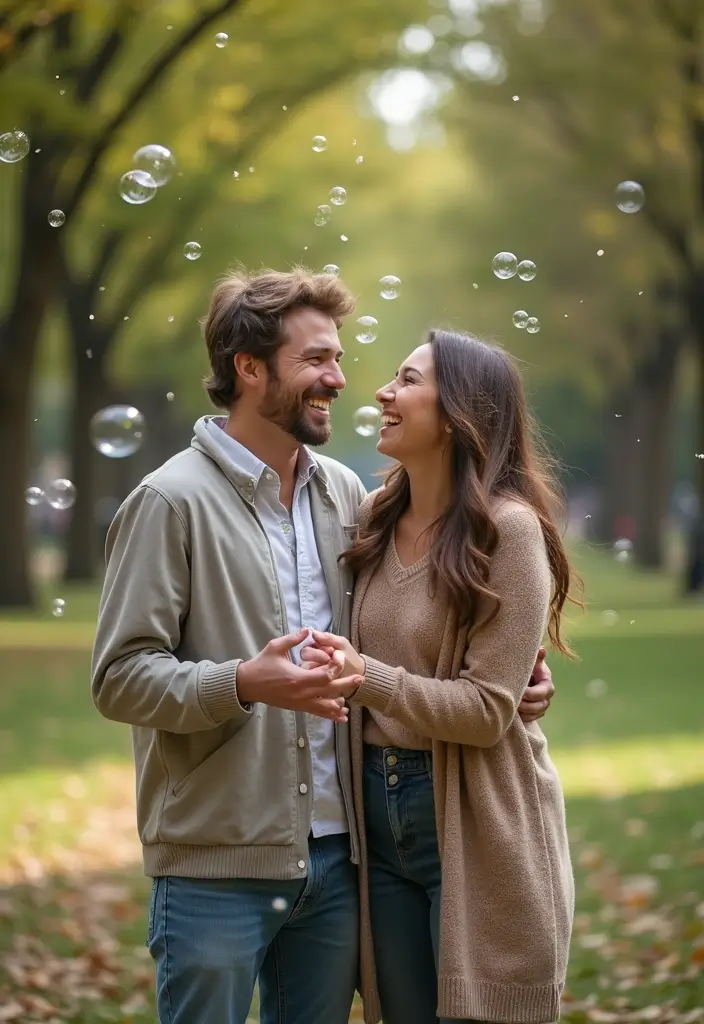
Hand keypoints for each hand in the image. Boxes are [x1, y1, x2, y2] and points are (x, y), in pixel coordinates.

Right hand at [236, 628, 361, 721]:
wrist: (248, 685)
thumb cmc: (261, 664)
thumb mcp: (276, 647)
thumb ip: (294, 639)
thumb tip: (309, 630)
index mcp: (298, 678)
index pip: (326, 675)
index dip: (336, 665)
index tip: (338, 655)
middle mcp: (302, 693)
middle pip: (331, 692)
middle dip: (347, 684)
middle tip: (360, 678)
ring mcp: (300, 703)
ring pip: (326, 706)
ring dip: (340, 702)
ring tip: (352, 699)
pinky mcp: (298, 707)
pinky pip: (317, 713)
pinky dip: (330, 715)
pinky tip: (341, 716)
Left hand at [519, 647, 554, 723]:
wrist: (520, 674)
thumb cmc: (525, 665)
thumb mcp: (530, 660)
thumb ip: (536, 657)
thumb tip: (542, 650)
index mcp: (546, 682)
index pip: (542, 692)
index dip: (530, 693)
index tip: (519, 692)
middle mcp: (546, 695)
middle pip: (541, 706)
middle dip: (526, 705)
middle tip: (512, 701)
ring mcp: (541, 705)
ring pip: (536, 713)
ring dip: (524, 712)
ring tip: (512, 706)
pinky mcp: (535, 712)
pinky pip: (530, 718)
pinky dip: (523, 716)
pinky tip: (513, 712)